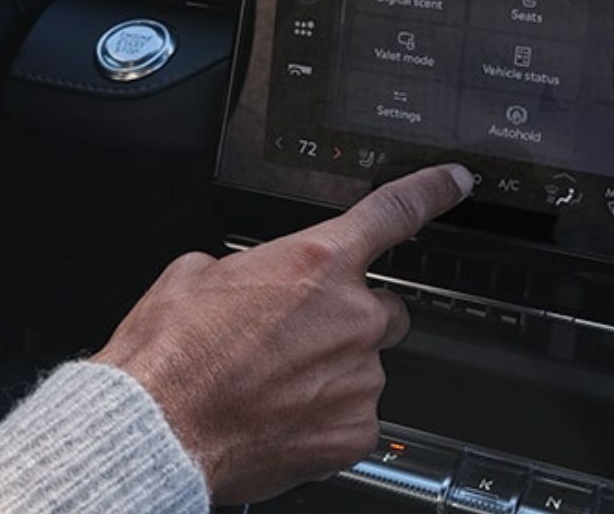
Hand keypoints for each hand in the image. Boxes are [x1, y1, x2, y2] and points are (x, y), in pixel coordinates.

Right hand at [93, 162, 473, 504]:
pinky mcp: (356, 430)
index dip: (432, 191)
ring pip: (365, 365)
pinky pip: (356, 416)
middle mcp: (351, 316)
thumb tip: (248, 280)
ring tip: (272, 384)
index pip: (395, 212)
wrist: (159, 430)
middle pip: (381, 307)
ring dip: (331, 370)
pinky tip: (282, 416)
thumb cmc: (170, 355)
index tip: (455, 183)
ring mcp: (359, 377)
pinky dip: (326, 417)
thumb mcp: (194, 274)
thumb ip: (246, 267)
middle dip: (347, 317)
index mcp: (316, 261)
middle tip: (294, 338)